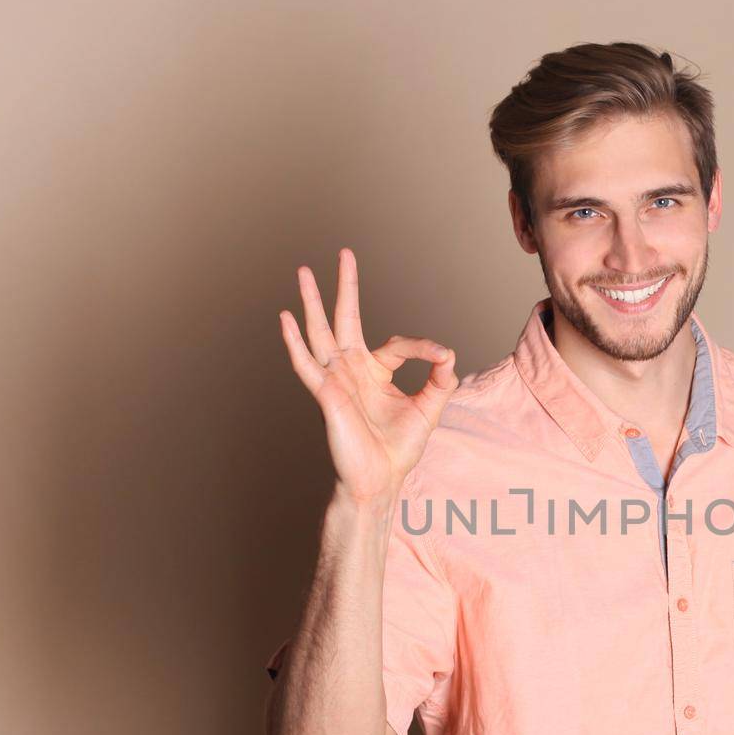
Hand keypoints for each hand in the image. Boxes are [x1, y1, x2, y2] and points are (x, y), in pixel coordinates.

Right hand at [278, 248, 457, 505]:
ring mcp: (336, 380)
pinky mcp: (326, 394)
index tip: (440, 356)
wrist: (380, 480)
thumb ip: (440, 380)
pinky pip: (306, 364)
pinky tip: (285, 318)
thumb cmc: (398, 450)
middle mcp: (352, 370)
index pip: (398, 344)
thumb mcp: (429, 409)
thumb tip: (448, 353)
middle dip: (344, 287)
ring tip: (304, 271)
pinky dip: (294, 341)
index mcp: (375, 372)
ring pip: (320, 333)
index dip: (423, 347)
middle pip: (345, 319)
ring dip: (312, 302)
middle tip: (344, 253)